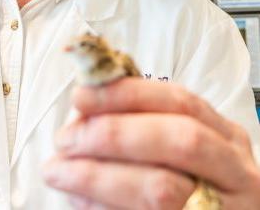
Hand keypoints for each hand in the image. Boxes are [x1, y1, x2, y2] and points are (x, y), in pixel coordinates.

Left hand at [43, 77, 259, 208]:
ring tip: (59, 170)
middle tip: (67, 138)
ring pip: (162, 188)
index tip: (82, 96)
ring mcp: (222, 208)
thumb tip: (84, 108)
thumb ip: (143, 120)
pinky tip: (79, 199)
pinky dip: (104, 208)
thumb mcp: (180, 142)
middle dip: (116, 134)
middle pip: (180, 140)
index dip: (128, 94)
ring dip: (99, 176)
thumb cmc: (190, 178)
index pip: (179, 101)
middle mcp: (233, 170)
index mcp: (225, 135)